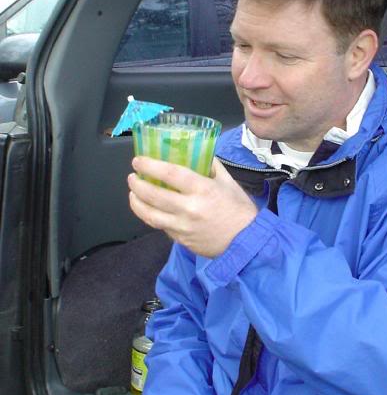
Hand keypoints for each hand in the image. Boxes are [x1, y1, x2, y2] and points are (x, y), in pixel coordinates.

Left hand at [128, 156, 257, 257]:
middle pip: (154, 195)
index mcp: (202, 189)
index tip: (138, 161)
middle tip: (132, 177)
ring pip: (150, 215)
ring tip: (133, 194)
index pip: (170, 174)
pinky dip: (152, 216)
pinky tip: (149, 209)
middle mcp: (189, 208)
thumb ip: (212, 166)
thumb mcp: (229, 182)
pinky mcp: (181, 240)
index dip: (150, 166)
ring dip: (137, 203)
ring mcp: (183, 226)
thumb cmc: (239, 209)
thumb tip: (198, 153)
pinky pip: (161, 226)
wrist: (246, 242)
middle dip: (137, 184)